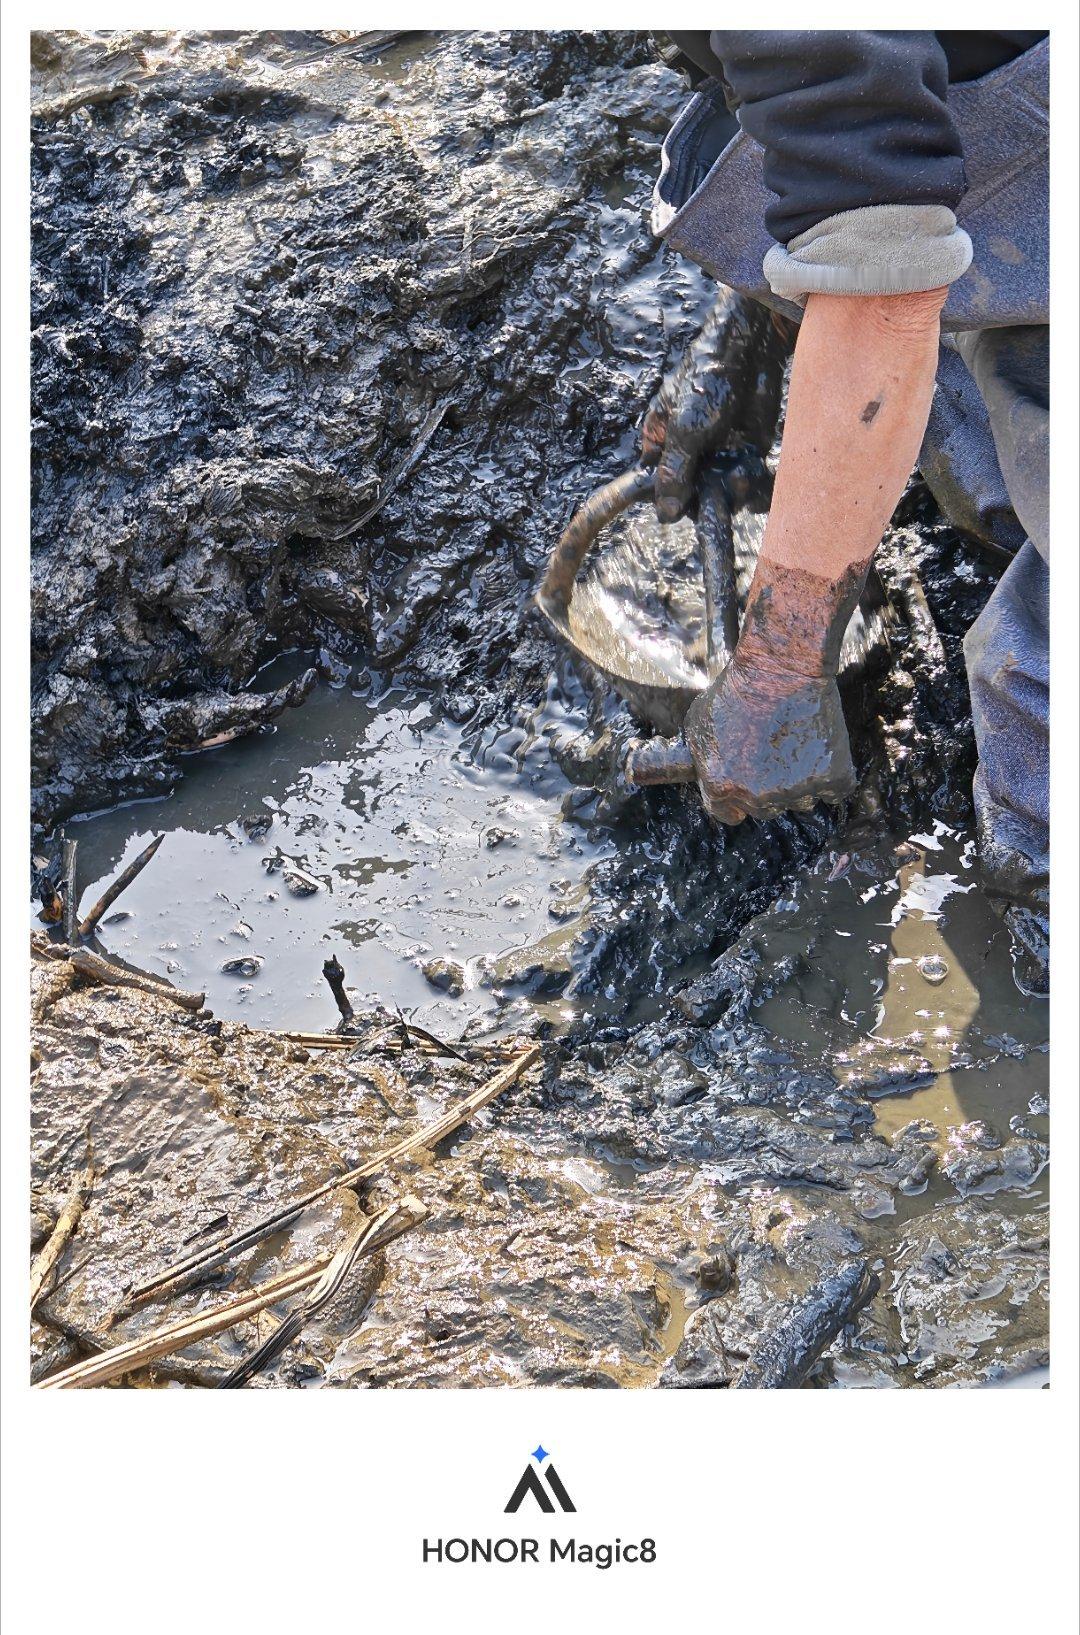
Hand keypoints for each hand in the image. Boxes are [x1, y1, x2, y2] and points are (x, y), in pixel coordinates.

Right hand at [641, 289, 790, 522]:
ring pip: (724, 493)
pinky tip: (757, 479)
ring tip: (742, 474)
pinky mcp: (748, 451)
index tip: (689, 504)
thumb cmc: (708, 379)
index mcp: (661, 443)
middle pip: (694, 496)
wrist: (752, 347)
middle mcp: (689, 453)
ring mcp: (718, 453)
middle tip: (723, 485)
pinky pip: (750, 483)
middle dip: (710, 498)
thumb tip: (665, 515)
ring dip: (735, 493)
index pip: (659, 488)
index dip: (673, 502)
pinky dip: (756, 488)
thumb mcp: (684, 430)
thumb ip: (674, 474)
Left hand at [682, 649, 855, 824]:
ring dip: (800, 784)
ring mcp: (795, 790)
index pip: (727, 814)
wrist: (782, 668)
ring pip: (800, 802)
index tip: (745, 787)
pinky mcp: (831, 778)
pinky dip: (832, 777)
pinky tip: (821, 751)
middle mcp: (757, 796)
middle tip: (774, 756)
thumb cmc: (737, 689)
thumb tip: (698, 776)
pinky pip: (833, 793)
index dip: (736, 801)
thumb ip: (699, 760)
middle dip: (767, 789)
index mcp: (721, 786)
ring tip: (797, 746)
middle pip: (764, 810)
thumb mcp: (698, 724)